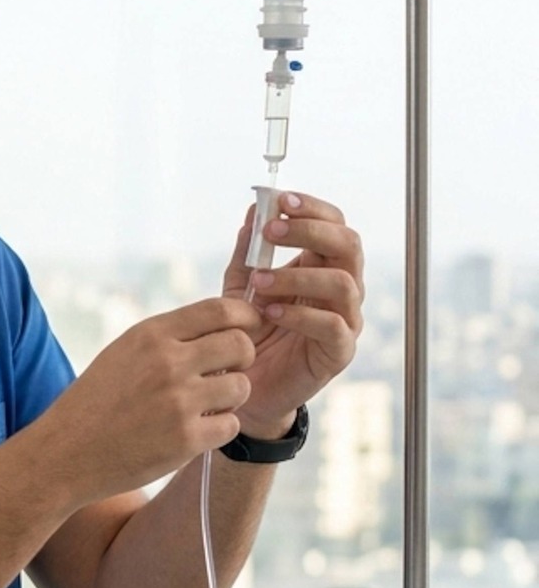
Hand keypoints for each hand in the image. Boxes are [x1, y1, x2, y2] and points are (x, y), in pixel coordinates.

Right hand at [40, 296, 259, 503]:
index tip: (249, 330)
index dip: (245, 318)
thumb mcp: (124, 352)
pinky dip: (219, 429)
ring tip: (207, 406)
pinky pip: (231, 425)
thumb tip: (223, 327)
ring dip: (231, 398)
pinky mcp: (185, 439)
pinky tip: (195, 431)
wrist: (66, 452)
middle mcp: (167, 362)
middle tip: (226, 374)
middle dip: (242, 359)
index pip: (221, 310)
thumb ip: (169, 338)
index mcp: (151, 334)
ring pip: (242, 386)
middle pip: (240, 345)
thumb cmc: (96, 402)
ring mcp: (178, 401)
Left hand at [223, 192, 363, 437]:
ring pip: (342, 283)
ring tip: (260, 282)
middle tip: (272, 232)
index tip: (281, 200)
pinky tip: (269, 313)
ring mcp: (345, 320)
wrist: (245, 386)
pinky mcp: (339, 352)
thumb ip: (248, 251)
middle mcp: (341, 289)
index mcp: (322, 266)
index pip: (334, 224)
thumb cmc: (248, 332)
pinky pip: (332, 325)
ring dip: (298, 275)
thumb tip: (254, 208)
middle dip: (310, 231)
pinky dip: (299, 314)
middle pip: (348, 245)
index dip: (312, 208)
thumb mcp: (241, 286)